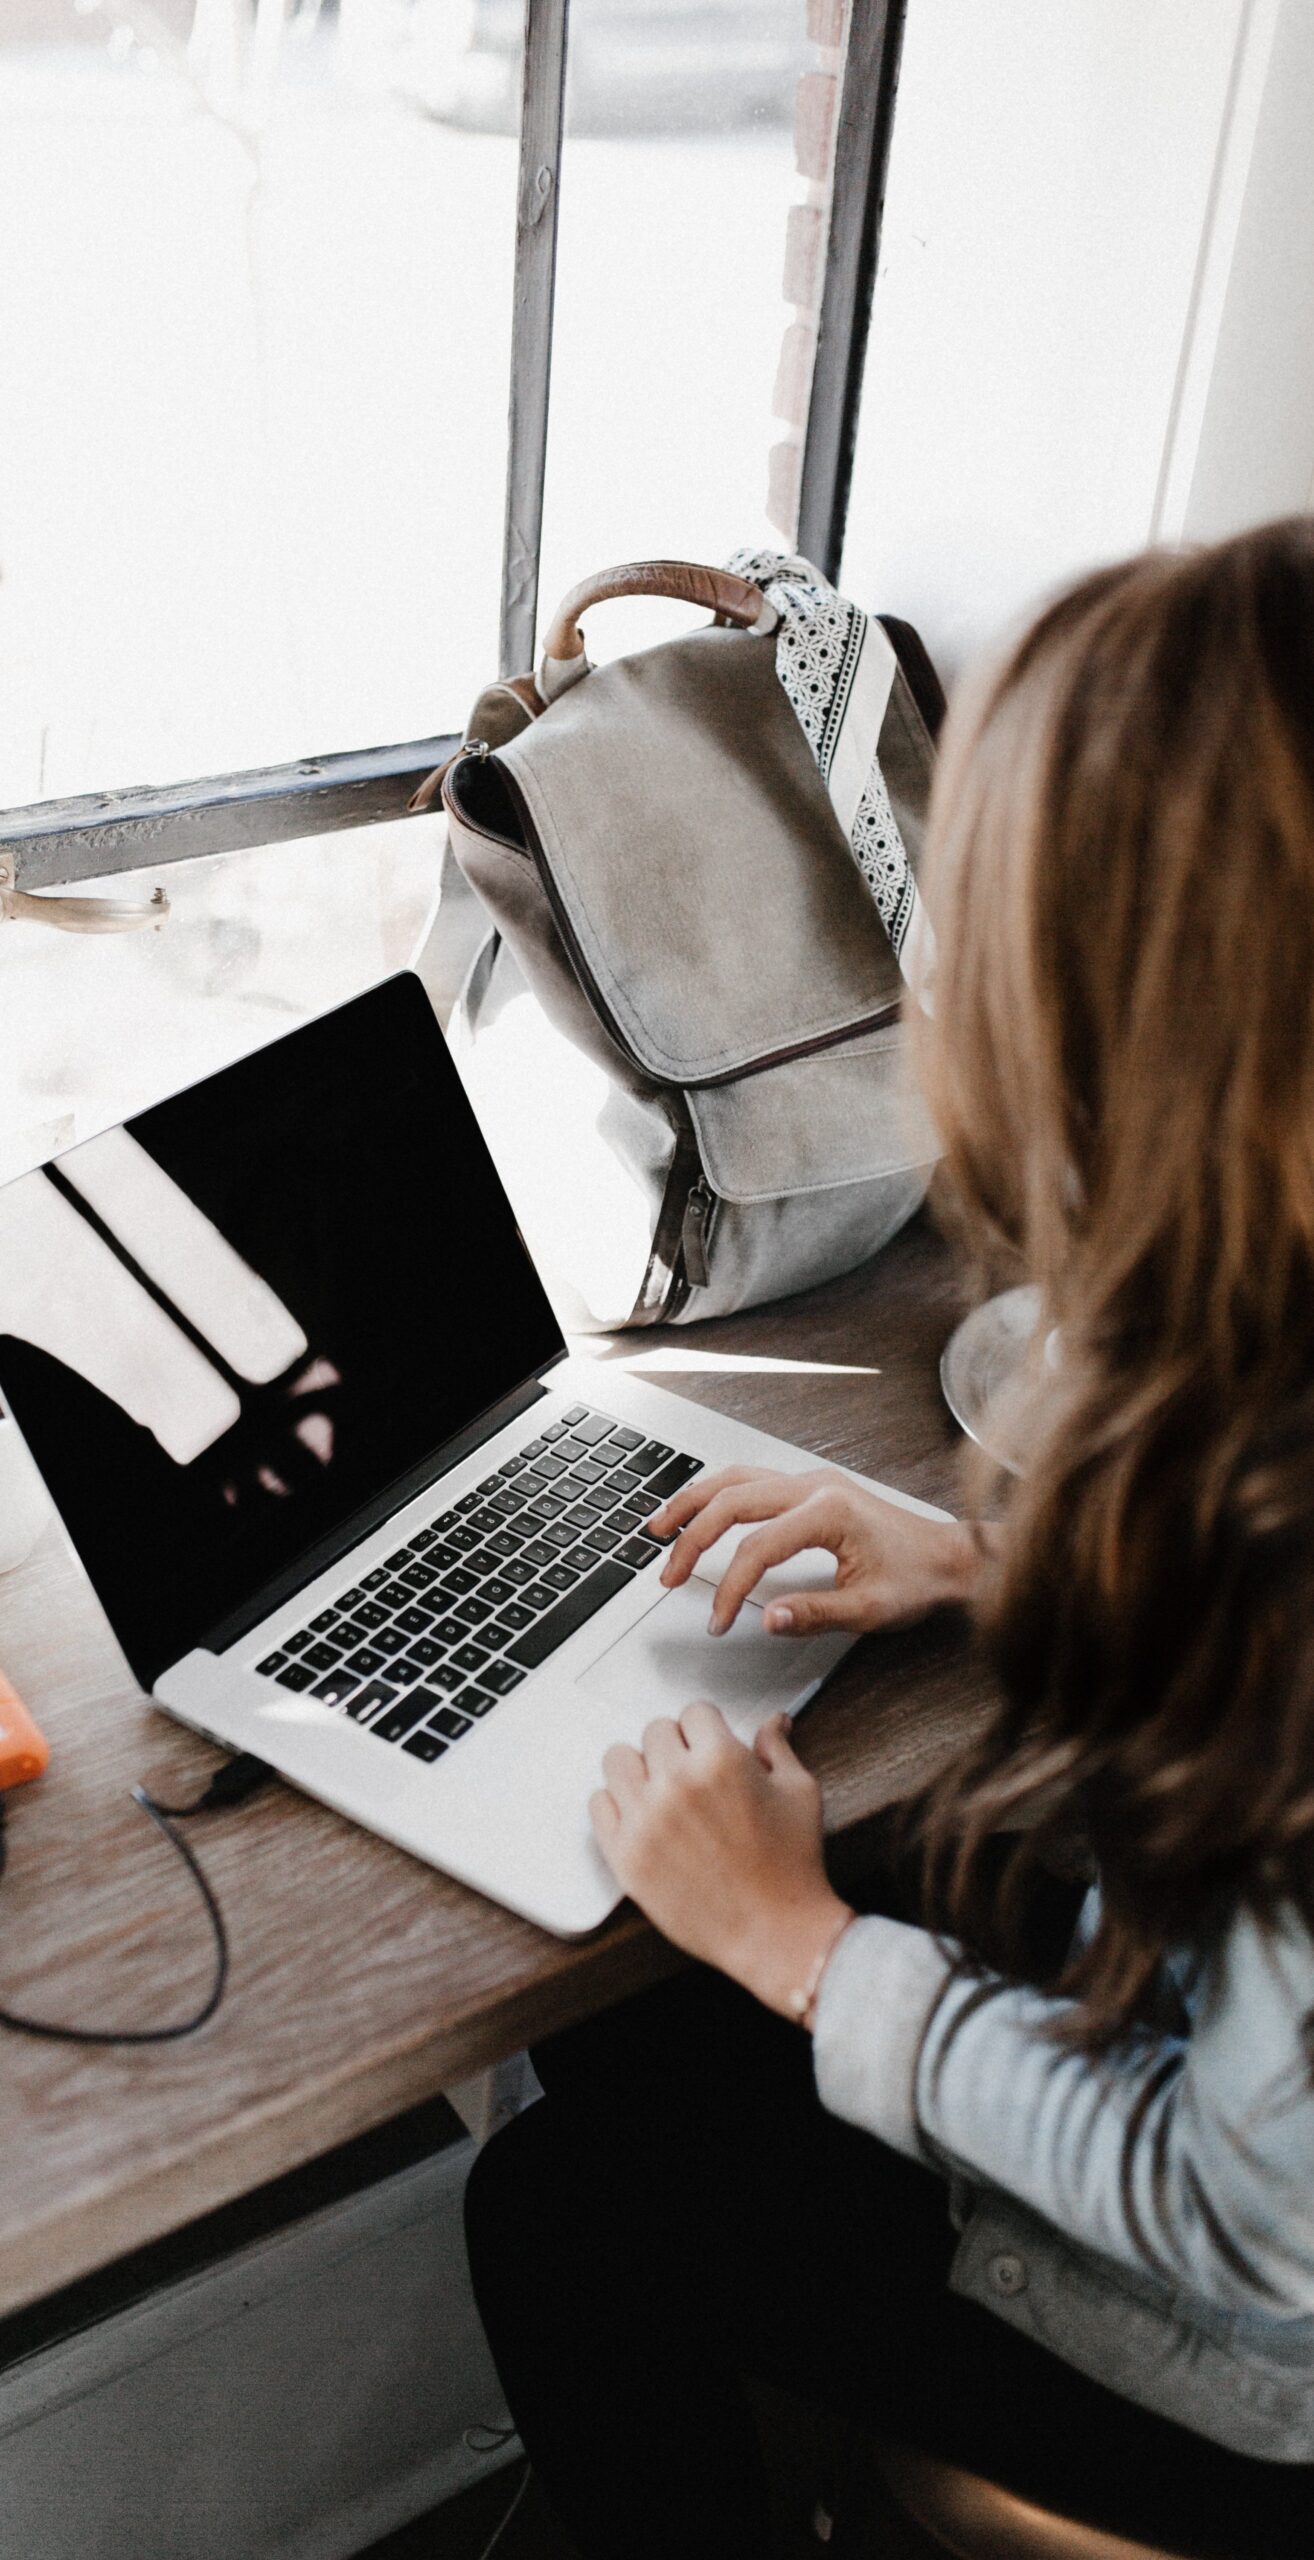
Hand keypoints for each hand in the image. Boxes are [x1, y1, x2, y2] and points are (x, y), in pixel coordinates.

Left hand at [589, 1704, 852, 2018]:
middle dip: (676, 1746)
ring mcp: (645, 1820)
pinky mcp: (624, 1855)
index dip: (708, 1729)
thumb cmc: (792, 1866)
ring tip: (661, 1790)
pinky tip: (642, 1816)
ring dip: (641, 1769)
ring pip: (618, 1759)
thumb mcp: (799, 1793)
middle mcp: (676, 1783)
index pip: (694, 1712)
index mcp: (720, 1760)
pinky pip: (599, 1804)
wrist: (775, 1933)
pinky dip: (617, 1804)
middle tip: (692, 1773)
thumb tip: (774, 1721)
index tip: (711, 1745)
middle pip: (654, 1731)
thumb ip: (777, 1749)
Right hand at [648, 1465, 982, 1637]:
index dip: (730, 1588)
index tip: (719, 1621)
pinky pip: (751, 1479)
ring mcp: (812, 1481)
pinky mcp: (812, 1487)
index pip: (756, 1548)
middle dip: (692, 1539)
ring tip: (660, 1529)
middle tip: (668, 1576)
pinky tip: (700, 1510)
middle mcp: (815, 1486)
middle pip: (732, 1501)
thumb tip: (767, 1619)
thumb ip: (815, 1614)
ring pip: (735, 1479)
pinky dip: (717, 1494)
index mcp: (828, 1512)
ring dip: (694, 1503)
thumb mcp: (870, 1609)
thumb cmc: (918, 1579)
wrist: (951, 1557)